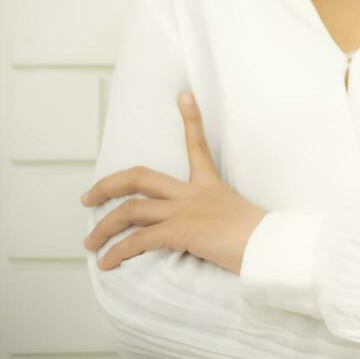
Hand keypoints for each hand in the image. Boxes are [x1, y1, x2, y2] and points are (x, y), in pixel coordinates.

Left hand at [81, 92, 268, 274]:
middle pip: (140, 177)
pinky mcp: (180, 231)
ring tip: (91, 243)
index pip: (198, 146)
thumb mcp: (241, 217)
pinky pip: (138, 240)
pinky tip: (107, 262)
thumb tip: (211, 233)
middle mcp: (193, 194)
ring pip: (130, 211)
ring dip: (104, 228)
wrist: (271, 246)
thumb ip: (219, 218)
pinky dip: (118, 252)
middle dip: (108, 185)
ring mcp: (185, 211)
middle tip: (88, 197)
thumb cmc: (263, 238)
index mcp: (210, 185)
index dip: (190, 119)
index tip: (183, 95)